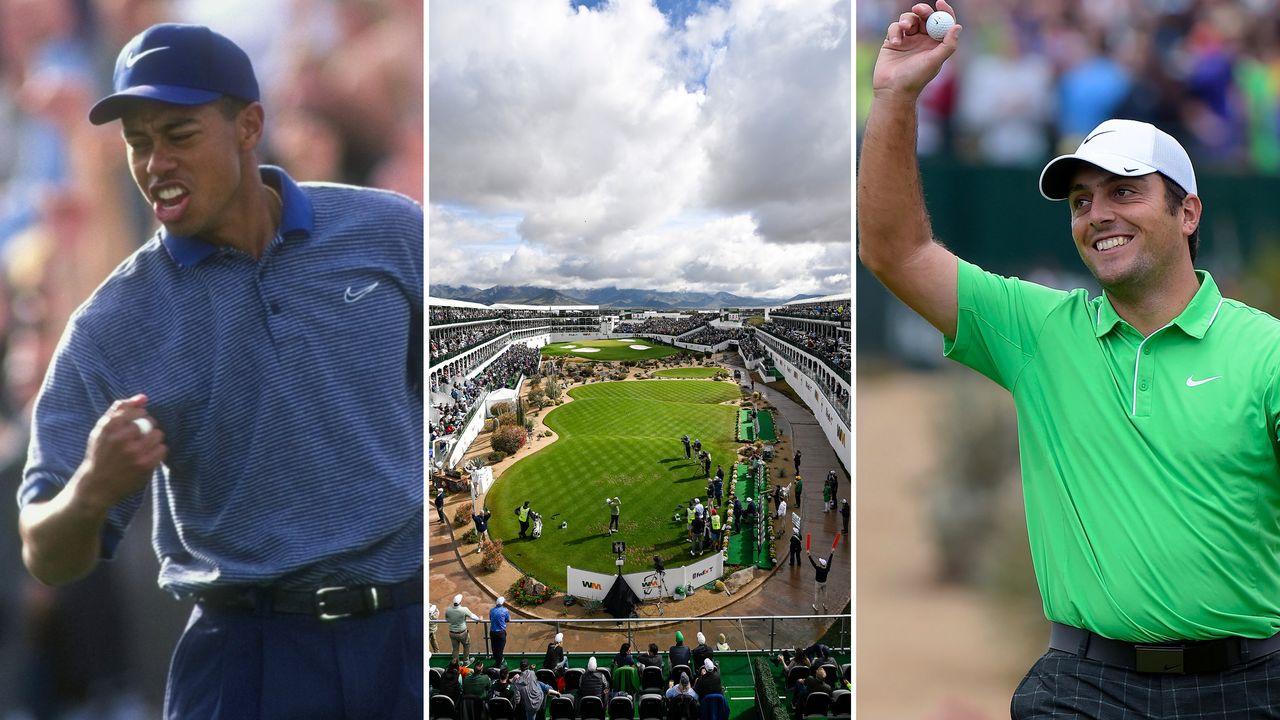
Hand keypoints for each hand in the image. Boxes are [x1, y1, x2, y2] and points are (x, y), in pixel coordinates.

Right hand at [76, 394, 166, 511]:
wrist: (97, 484)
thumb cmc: (100, 453)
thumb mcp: (102, 429)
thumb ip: (120, 409)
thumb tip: (144, 397)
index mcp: (109, 427)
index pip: (137, 411)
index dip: (140, 416)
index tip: (135, 424)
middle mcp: (121, 438)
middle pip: (150, 422)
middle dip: (148, 427)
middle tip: (140, 437)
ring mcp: (134, 452)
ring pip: (158, 434)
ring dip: (154, 439)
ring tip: (144, 446)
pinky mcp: (145, 465)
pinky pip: (162, 449)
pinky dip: (158, 451)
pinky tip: (148, 456)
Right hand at [872, 1, 961, 97]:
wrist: (892, 90)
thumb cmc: (915, 78)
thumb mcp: (935, 62)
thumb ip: (948, 45)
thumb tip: (957, 27)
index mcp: (936, 44)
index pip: (943, 23)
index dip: (944, 11)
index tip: (939, 3)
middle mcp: (923, 40)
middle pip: (925, 17)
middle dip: (923, 10)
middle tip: (918, 9)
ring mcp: (908, 40)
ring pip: (909, 19)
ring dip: (907, 20)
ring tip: (904, 28)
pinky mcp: (893, 41)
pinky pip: (895, 27)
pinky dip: (895, 30)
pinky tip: (895, 42)